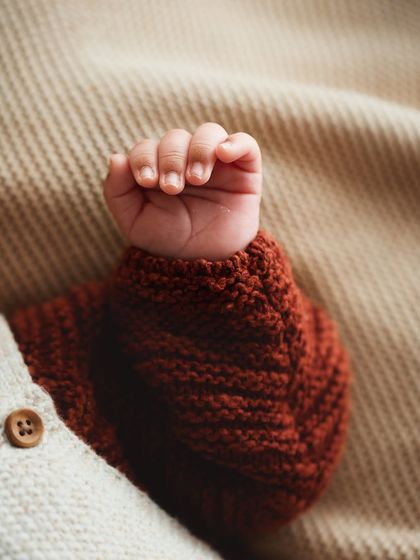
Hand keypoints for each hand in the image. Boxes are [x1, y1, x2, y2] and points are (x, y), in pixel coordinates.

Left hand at [103, 122, 261, 259]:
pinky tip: (223, 153)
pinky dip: (236, 143)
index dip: (144, 158)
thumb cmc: (169, 242)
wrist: (205, 264)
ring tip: (197, 179)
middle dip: (171, 159)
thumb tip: (115, 157)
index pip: (147, 147)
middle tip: (172, 188)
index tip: (147, 182)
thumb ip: (118, 192)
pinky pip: (245, 144)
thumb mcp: (135, 223)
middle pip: (176, 138)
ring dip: (199, 151)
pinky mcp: (245, 170)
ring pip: (208, 134)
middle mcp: (186, 160)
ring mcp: (216, 163)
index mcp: (158, 168)